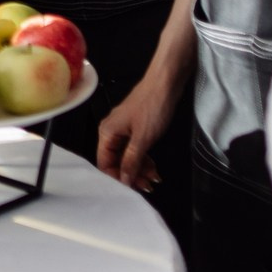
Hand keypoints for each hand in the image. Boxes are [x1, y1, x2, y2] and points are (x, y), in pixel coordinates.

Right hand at [97, 72, 180, 190]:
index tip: (131, 188)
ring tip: (153, 178)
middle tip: (146, 185)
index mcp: (107, 132)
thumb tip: (124, 180)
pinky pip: (135, 148)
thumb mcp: (143, 138)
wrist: (166, 82)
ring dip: (139, 168)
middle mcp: (112, 131)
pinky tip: (153, 167)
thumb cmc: (153, 104)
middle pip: (116, 161)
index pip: (105, 163)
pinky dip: (144, 158)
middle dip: (131, 175)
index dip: (117, 177)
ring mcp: (124, 129)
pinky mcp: (136, 127)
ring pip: (127, 156)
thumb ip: (132, 161)